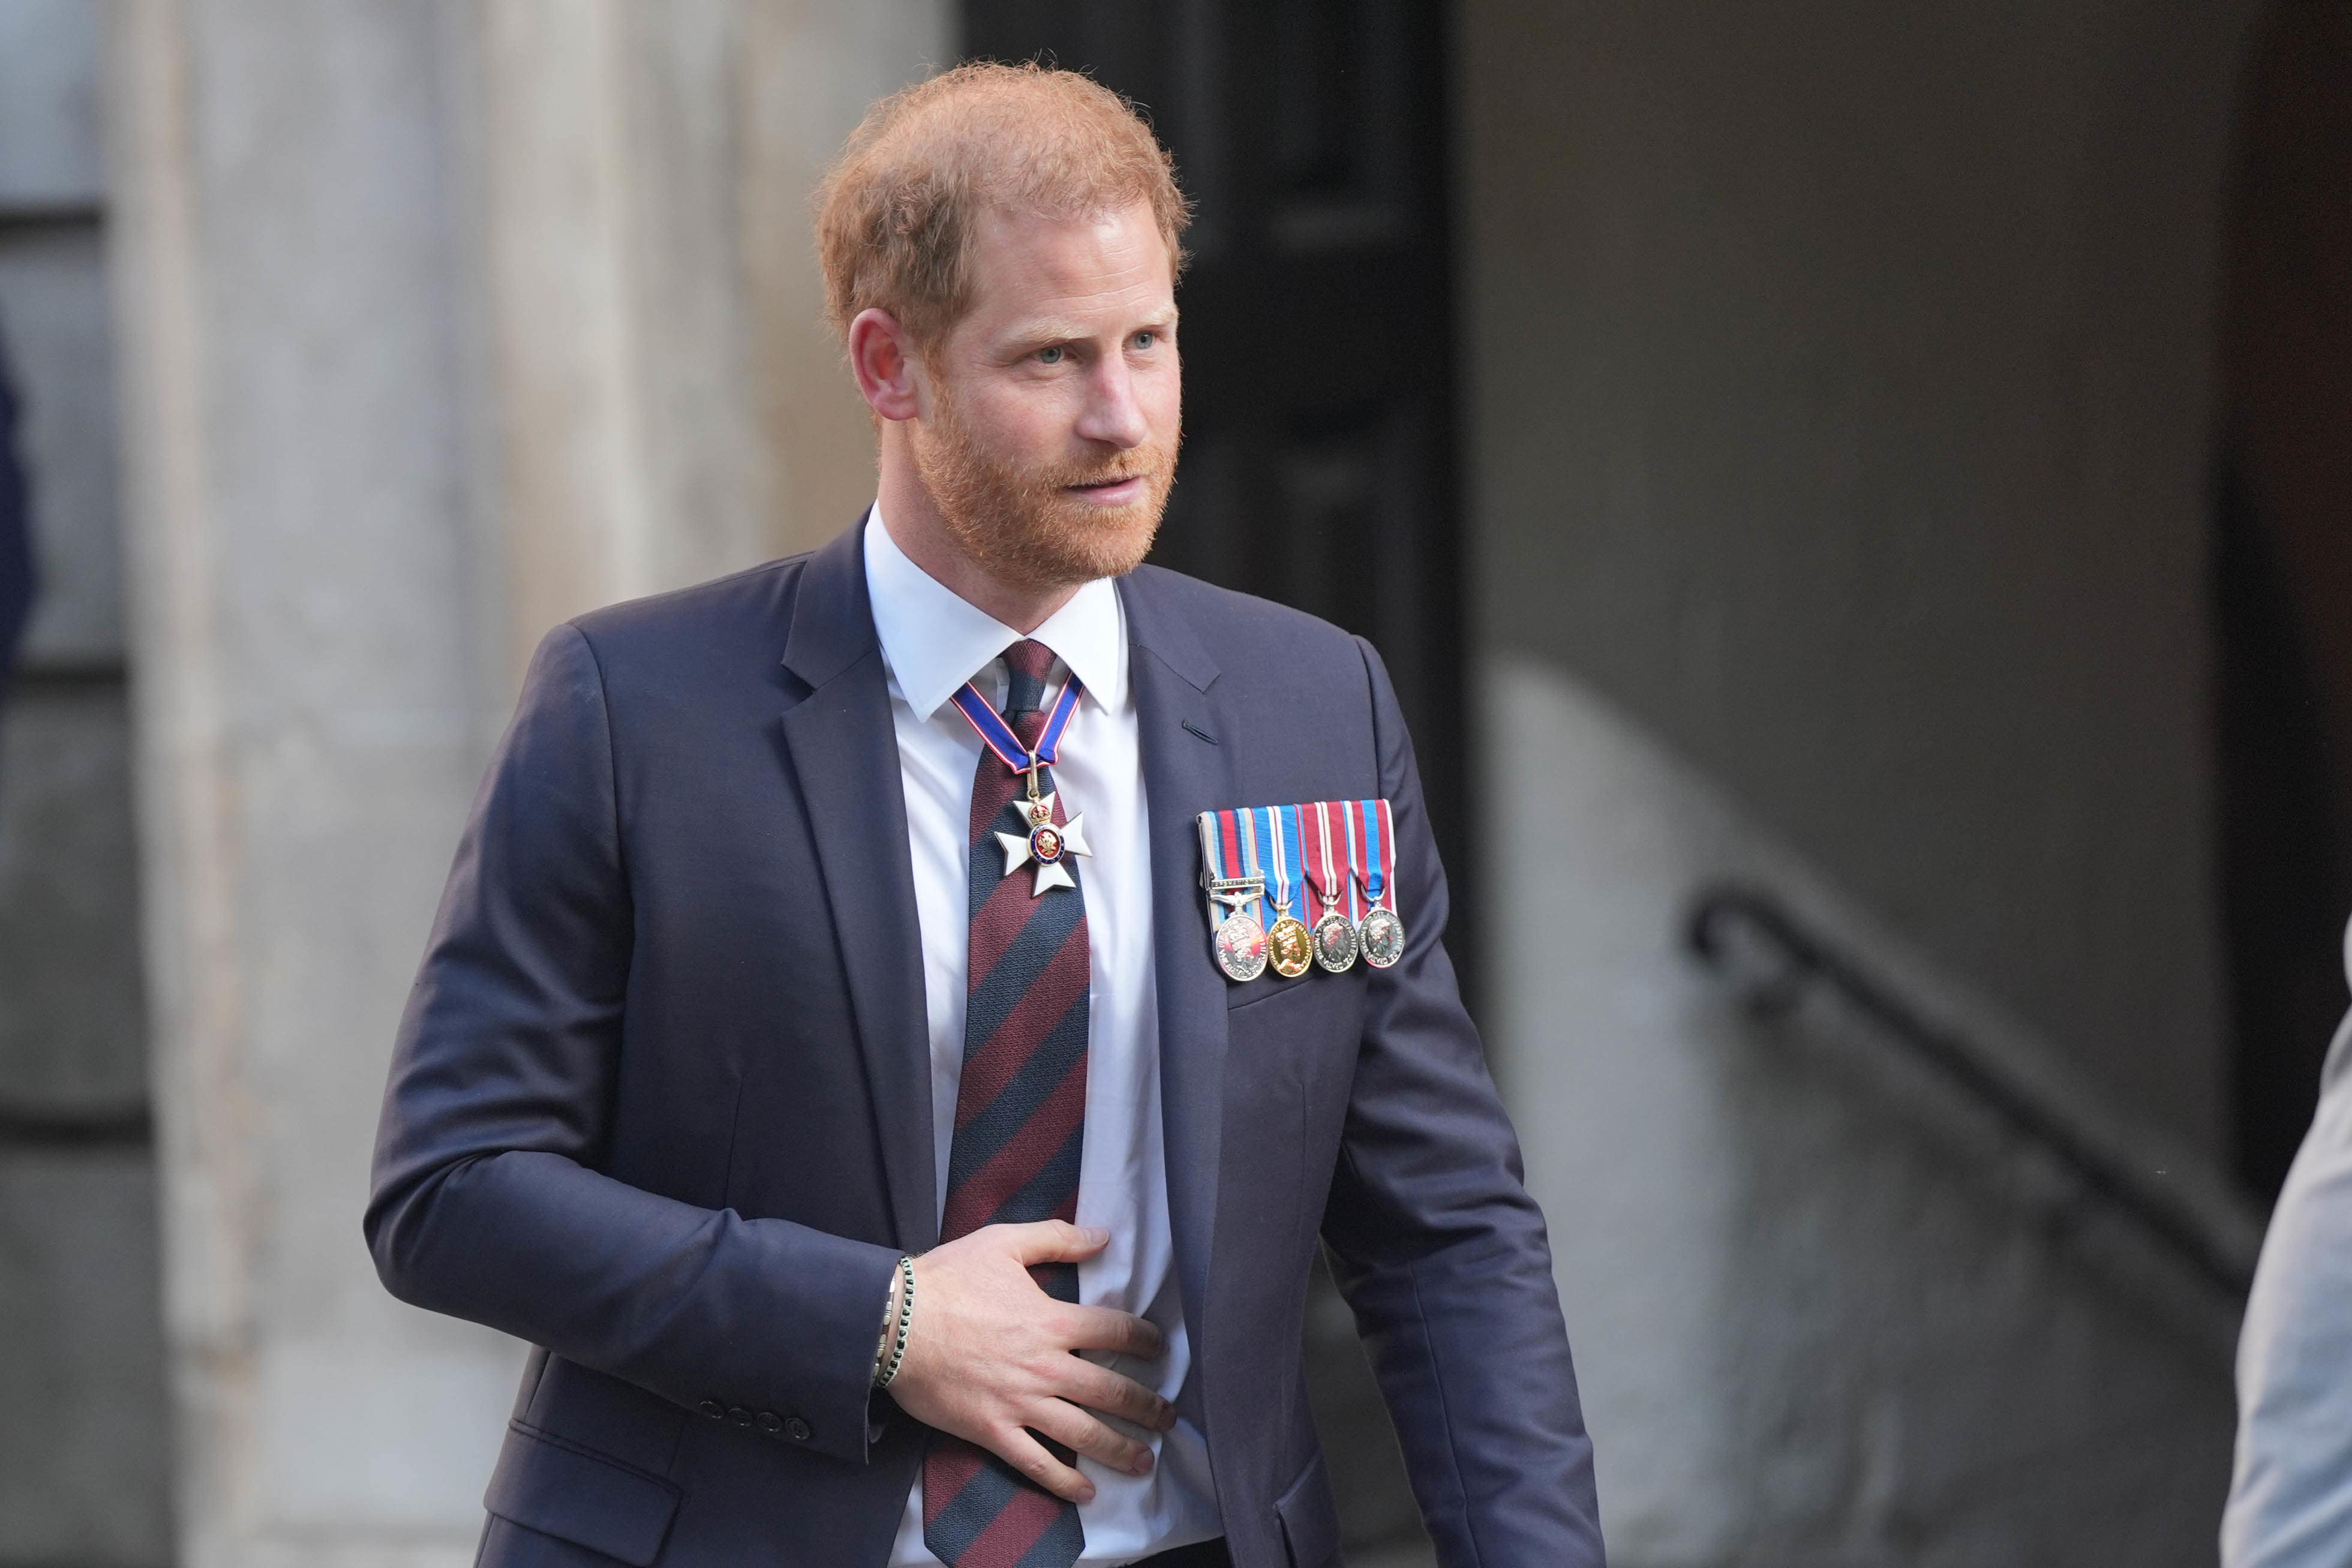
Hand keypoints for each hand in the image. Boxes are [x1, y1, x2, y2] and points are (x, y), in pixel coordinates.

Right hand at [887, 1220, 1175, 1503]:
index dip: (1145, 1339)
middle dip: (1147, 1407)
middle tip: (1168, 1417)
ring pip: (1084, 1434)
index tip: (1161, 1348)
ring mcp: (1020, 1403)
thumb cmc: (947, 1279)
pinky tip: (1087, 1493)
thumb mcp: (1003, 1243)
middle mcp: (1045, 1366)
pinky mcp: (993, 1431)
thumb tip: (1102, 1235)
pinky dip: (1065, 1482)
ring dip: (1121, 1448)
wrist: (893, 1323)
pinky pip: (1036, 1463)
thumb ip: (1056, 1238)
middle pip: (1112, 1391)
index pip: (1115, 1331)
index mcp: (1052, 1321)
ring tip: (1145, 1459)